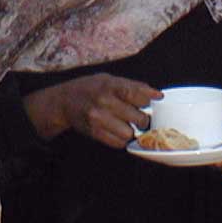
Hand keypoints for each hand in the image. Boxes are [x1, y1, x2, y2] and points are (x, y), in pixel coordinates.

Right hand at [22, 73, 161, 147]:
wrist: (64, 101)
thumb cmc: (91, 88)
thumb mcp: (109, 79)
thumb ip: (132, 86)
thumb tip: (156, 95)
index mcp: (110, 85)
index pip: (138, 94)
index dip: (151, 98)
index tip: (157, 99)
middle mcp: (104, 101)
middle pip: (139, 118)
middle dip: (144, 119)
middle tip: (141, 116)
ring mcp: (98, 118)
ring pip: (130, 133)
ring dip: (132, 131)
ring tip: (127, 124)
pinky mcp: (94, 133)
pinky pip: (118, 143)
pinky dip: (122, 139)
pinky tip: (118, 131)